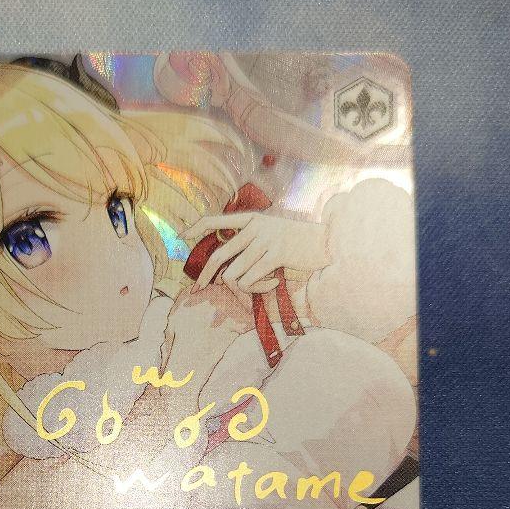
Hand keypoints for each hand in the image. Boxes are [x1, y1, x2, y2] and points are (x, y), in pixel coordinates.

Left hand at [182, 211, 328, 293]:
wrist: (327, 242)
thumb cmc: (298, 242)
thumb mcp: (272, 233)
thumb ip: (251, 242)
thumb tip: (227, 269)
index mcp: (252, 218)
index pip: (217, 220)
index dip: (197, 227)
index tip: (182, 237)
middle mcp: (255, 227)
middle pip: (219, 255)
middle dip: (205, 276)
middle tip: (199, 289)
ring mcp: (265, 240)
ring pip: (234, 274)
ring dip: (243, 289)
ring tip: (260, 286)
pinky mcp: (275, 255)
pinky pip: (251, 280)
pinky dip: (258, 290)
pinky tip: (273, 285)